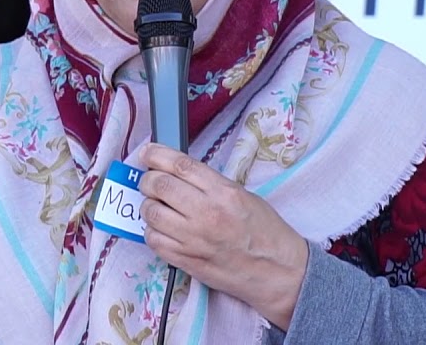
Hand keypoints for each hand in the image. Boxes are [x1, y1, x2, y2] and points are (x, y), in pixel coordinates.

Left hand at [138, 144, 307, 329]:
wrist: (277, 271)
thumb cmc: (264, 231)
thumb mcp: (242, 195)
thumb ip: (208, 183)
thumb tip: (176, 173)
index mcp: (223, 192)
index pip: (180, 165)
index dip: (157, 155)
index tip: (148, 153)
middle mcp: (206, 214)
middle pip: (159, 186)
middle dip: (148, 179)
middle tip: (150, 181)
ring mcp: (194, 240)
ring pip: (151, 213)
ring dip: (148, 205)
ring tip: (156, 205)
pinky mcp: (186, 261)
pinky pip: (154, 241)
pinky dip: (152, 230)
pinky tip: (162, 228)